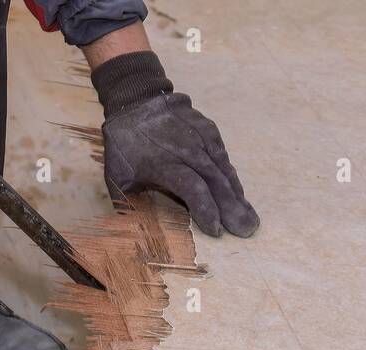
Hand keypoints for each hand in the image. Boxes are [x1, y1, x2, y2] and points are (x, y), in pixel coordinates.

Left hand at [93, 52, 258, 237]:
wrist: (135, 99)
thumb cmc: (124, 145)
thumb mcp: (116, 175)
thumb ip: (126, 204)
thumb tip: (131, 233)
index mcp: (164, 164)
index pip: (193, 189)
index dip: (207, 210)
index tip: (216, 230)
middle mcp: (187, 150)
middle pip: (215, 182)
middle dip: (232, 209)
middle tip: (247, 230)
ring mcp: (201, 137)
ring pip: (223, 170)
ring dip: (237, 196)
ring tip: (249, 218)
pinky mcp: (209, 131)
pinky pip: (223, 158)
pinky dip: (231, 178)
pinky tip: (238, 195)